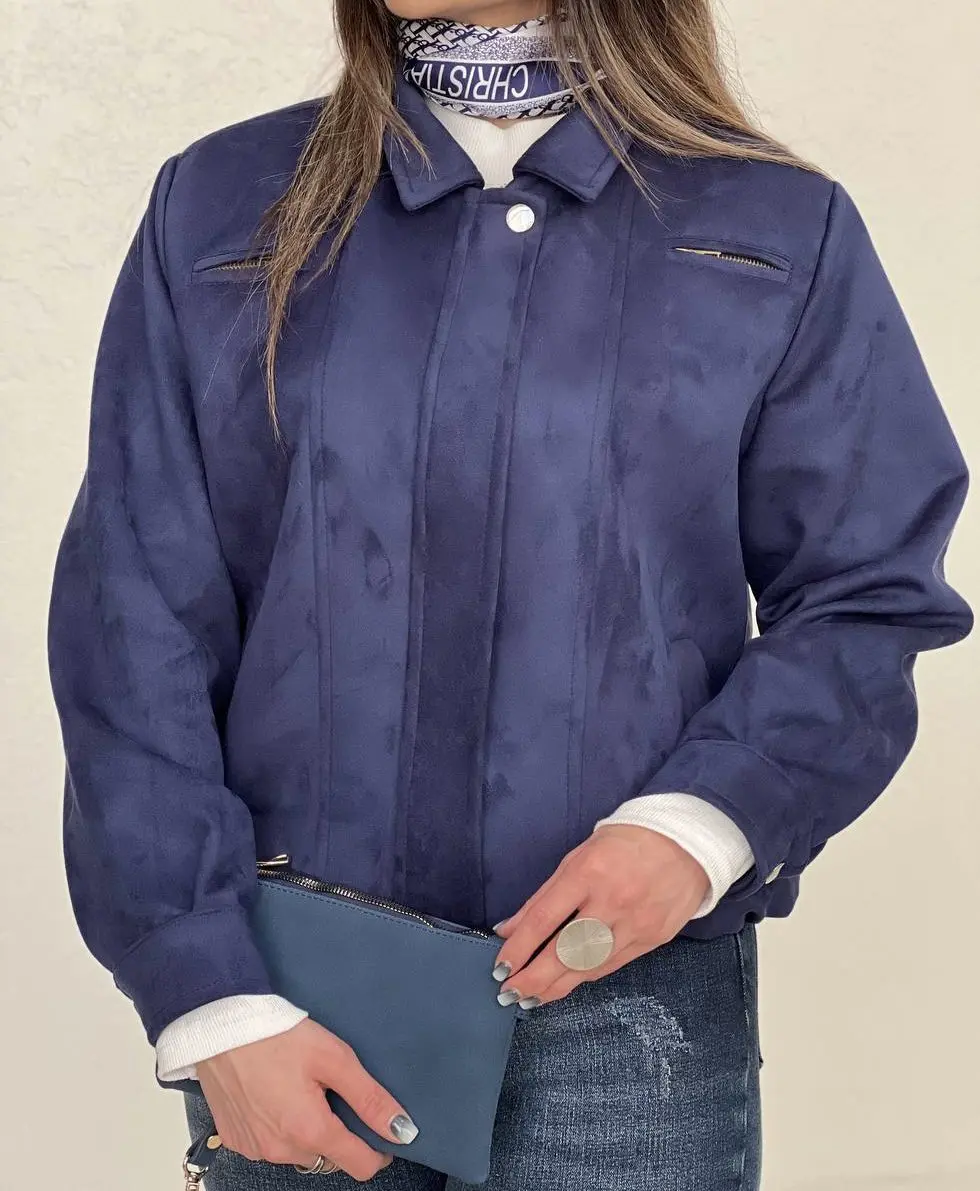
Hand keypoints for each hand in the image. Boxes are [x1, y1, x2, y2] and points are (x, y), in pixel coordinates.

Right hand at [197, 1018, 417, 1180]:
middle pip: (329, 1158)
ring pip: (299, 1153)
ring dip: (308, 1132)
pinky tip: (276, 1095)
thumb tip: (402, 1129)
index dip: (378, 1150)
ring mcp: (255, 1149)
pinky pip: (270, 1145)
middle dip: (338, 1133)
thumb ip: (369, 1098)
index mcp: (310, 1131)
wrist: (219, 1026)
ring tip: (301, 1089)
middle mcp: (281, 1150)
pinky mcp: (236, 1140)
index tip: (380, 1130)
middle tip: (332, 1092)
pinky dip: (280, 1128)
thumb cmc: (276, 1035)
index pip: (360, 1166)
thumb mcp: (333, 1057)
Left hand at [492, 824, 709, 1006]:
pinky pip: (611, 965)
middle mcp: (611, 901)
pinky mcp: (653, 939)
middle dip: (534, 978)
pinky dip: (584, 977)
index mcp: (587, 873)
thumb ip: (543, 896)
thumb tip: (509, 928)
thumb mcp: (578, 857)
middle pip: (565, 951)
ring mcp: (635, 924)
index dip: (519, 947)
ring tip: (531, 998)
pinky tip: (566, 984)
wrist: (685, 842)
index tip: (501, 966)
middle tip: (509, 994)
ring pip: (589, 967)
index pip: (544, 918)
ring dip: (556, 987)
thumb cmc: (624, 844)